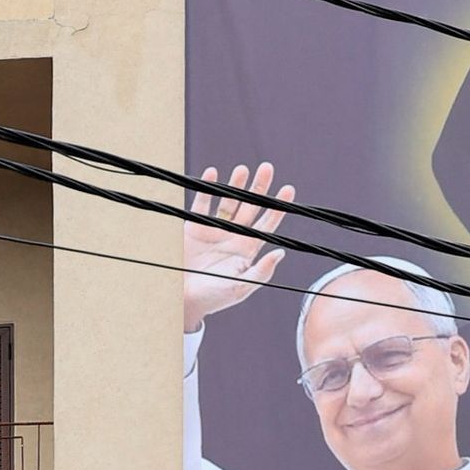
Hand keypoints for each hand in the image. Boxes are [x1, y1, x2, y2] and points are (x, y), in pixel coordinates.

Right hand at [184, 160, 295, 331]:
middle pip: (250, 207)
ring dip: (235, 186)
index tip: (287, 189)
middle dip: (259, 188)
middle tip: (267, 168)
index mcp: (247, 249)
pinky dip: (207, 190)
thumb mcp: (240, 288)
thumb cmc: (213, 298)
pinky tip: (212, 174)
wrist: (182, 300)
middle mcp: (233, 235)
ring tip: (242, 170)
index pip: (267, 224)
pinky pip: (202, 204)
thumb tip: (280, 253)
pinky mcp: (194, 228)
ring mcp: (214, 230)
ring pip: (228, 202)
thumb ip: (261, 272)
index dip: (277, 207)